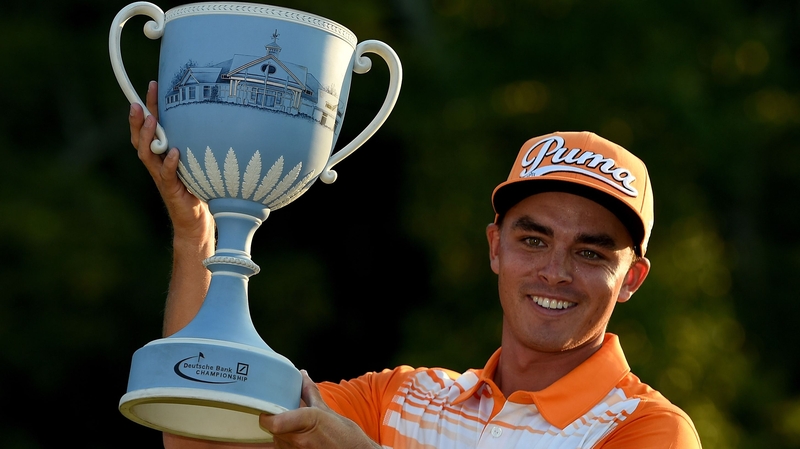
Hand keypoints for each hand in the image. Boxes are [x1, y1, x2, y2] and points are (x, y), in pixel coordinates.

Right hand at [129, 80, 213, 244]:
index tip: (152, 86)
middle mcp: (158, 164)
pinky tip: (175, 152)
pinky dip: (171, 164)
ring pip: (148, 154)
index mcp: (161, 154)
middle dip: (139, 119)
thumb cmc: (198, 188)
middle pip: (141, 138)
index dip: (149, 107)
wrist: (196, 222)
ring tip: (152, 121)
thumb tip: (210, 116)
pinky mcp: (172, 190)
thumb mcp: (196, 161)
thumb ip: (195, 143)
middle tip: (138, 103)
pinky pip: (168, 175)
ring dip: (149, 137)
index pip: (151, 127)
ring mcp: (162, 177)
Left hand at [259, 371, 380, 448]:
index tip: (268, 409)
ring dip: (282, 434)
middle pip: (273, 430)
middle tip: (283, 414)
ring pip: (278, 441)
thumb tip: (302, 375)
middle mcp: (300, 439)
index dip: (266, 416)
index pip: (274, 422)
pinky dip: (288, 443)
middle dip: (276, 421)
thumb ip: (310, 393)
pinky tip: (301, 439)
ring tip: (296, 428)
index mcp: (308, 421)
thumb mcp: (328, 411)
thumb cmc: (346, 436)